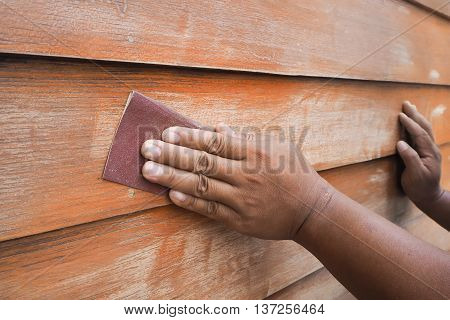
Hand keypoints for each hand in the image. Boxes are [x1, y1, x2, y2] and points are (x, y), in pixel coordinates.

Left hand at [141, 124, 332, 239]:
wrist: (312, 210)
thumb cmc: (295, 174)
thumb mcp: (278, 148)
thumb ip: (246, 138)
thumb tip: (217, 128)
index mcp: (255, 153)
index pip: (215, 143)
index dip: (189, 137)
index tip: (167, 132)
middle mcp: (246, 175)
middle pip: (203, 163)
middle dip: (172, 155)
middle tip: (146, 149)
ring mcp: (242, 199)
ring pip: (202, 186)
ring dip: (173, 178)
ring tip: (149, 171)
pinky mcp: (240, 220)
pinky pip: (211, 210)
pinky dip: (191, 203)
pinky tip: (172, 196)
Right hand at [397, 101, 442, 208]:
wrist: (429, 196)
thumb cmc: (420, 187)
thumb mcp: (414, 174)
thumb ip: (409, 157)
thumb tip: (400, 142)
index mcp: (430, 153)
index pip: (419, 134)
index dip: (410, 124)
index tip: (401, 115)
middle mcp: (431, 149)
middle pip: (424, 127)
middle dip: (415, 115)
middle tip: (406, 103)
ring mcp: (429, 150)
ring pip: (424, 130)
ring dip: (417, 118)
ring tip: (410, 108)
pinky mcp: (424, 153)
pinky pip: (421, 135)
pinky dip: (416, 126)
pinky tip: (413, 123)